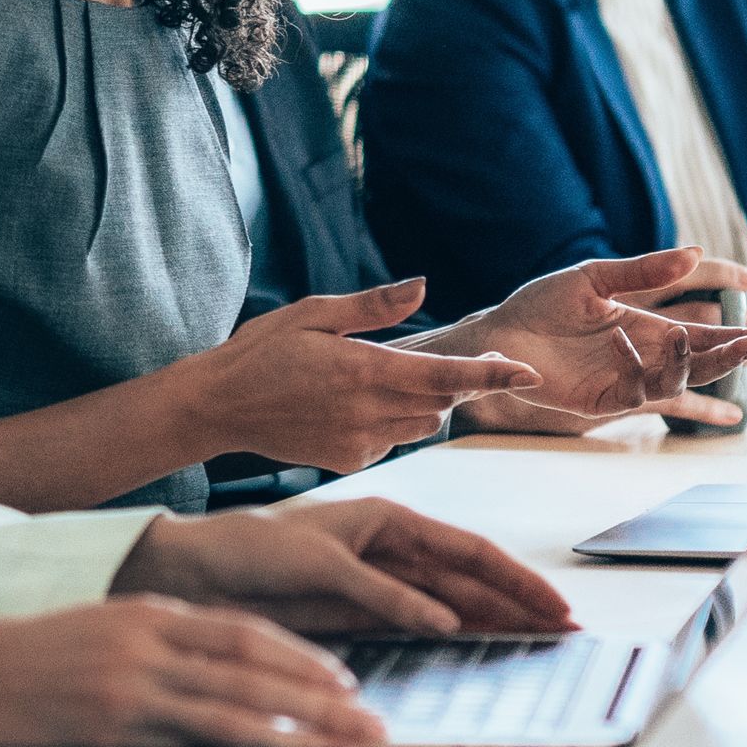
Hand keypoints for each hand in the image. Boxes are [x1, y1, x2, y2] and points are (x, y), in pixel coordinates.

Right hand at [0, 599, 390, 746]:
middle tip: (376, 719)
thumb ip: (155, 652)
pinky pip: (195, 730)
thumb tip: (215, 687)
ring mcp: (132, 679)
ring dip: (305, 720)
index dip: (299, 655)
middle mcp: (148, 638)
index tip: (344, 680)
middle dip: (324, 691)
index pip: (242, 631)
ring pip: (239, 696)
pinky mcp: (113, 720)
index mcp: (146, 612)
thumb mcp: (96, 635)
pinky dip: (248, 736)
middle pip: (256, 661)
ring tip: (352, 740)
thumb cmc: (21, 662)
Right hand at [112, 496, 572, 637]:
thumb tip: (455, 627)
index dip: (518, 585)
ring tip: (535, 617)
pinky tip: (444, 621)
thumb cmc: (265, 582)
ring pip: (438, 563)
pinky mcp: (318, 553)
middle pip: (469, 559)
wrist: (193, 567)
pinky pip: (373, 581)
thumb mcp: (345, 605)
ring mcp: (353, 535)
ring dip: (491, 595)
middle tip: (569, 620)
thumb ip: (395, 609)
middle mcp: (382, 527)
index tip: (558, 614)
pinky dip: (409, 601)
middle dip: (524, 591)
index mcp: (389, 535)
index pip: (469, 560)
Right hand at [173, 279, 537, 473]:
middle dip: (454, 382)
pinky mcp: (348, 460)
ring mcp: (358, 441)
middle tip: (453, 361)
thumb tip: (423, 285)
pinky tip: (356, 406)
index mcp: (362, 369)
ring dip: (422, 403)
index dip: (491, 374)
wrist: (217, 406)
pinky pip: (391, 440)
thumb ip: (374, 305)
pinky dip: (391, 423)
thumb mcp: (313, 312)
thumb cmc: (261, 351)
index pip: (444, 374)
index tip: (528, 372)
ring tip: (386, 379)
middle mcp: (366, 411)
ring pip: (421, 424)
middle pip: (440, 401)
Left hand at [439, 249, 746, 432]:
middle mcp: (643, 354)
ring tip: (733, 342)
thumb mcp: (594, 279)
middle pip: (703, 356)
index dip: (737, 324)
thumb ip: (643, 270)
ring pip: (681, 377)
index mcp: (645, 324)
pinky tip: (657, 345)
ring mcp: (627, 378)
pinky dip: (655, 370)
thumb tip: (694, 252)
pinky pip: (641, 391)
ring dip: (709, 361)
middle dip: (740, 350)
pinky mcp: (605, 400)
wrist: (497, 335)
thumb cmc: (541, 305)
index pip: (703, 326)